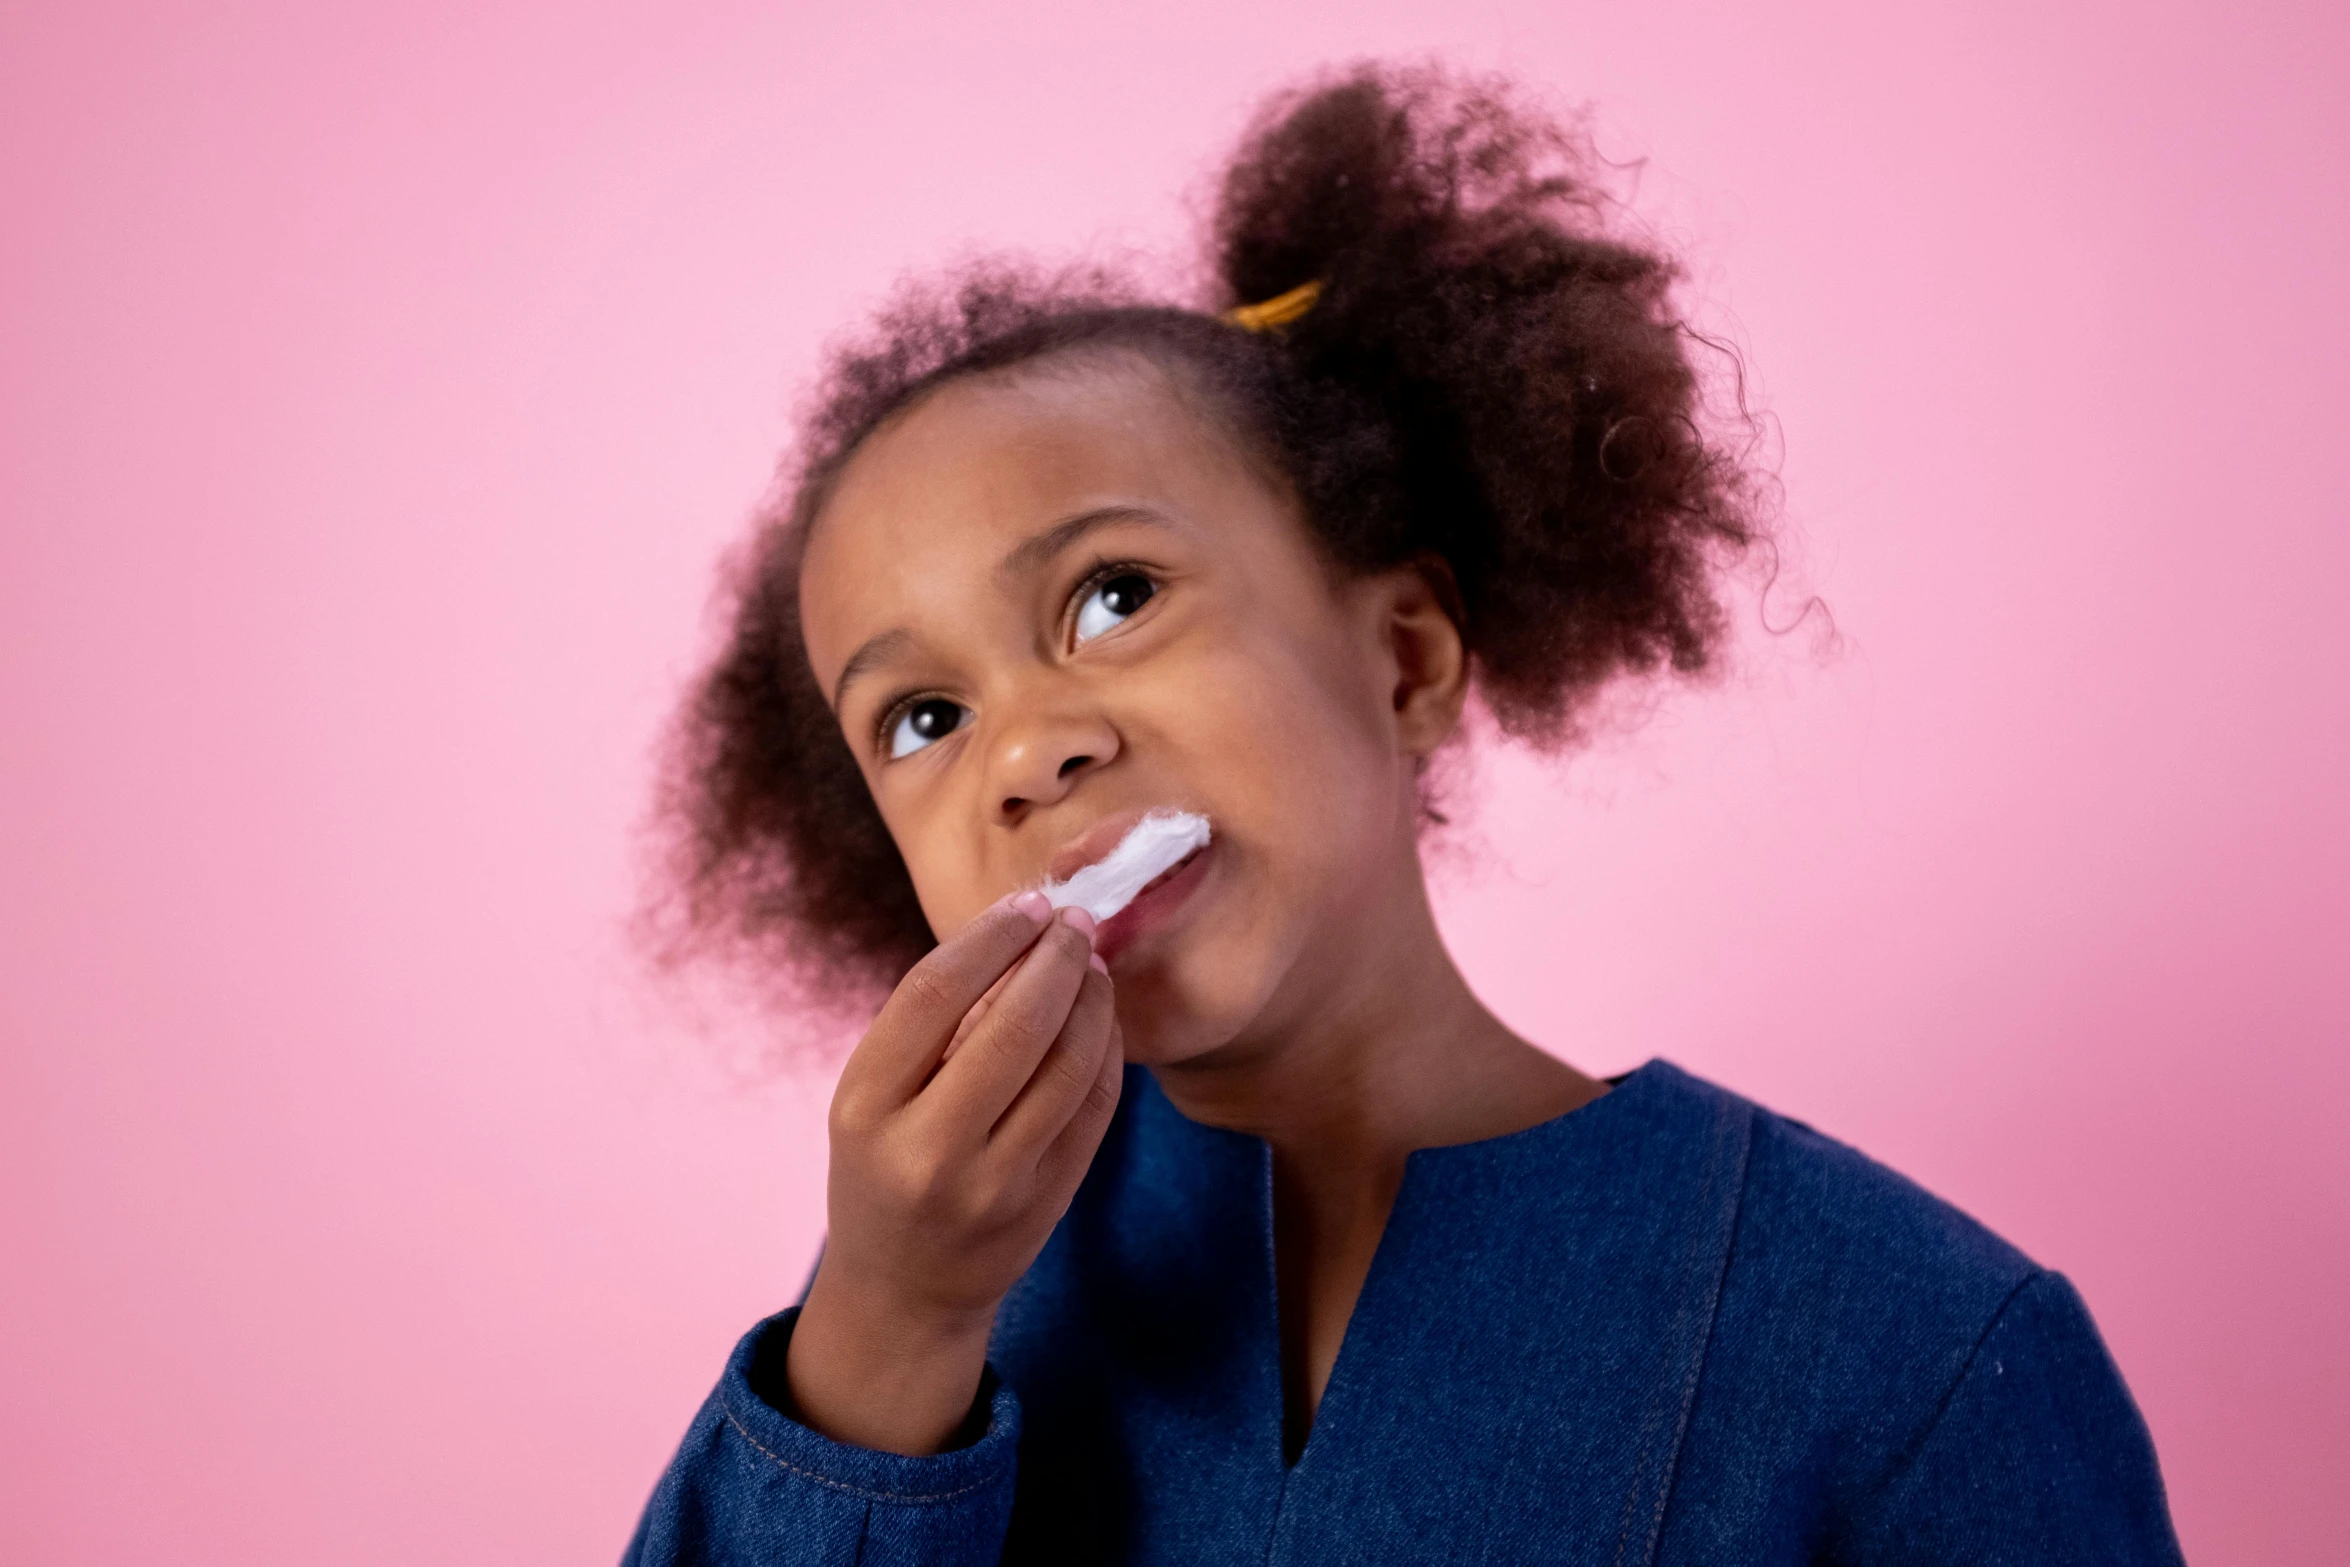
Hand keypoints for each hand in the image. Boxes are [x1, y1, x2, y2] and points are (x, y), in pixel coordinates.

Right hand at [784, 891, 1123, 1454]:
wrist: (905, 1291)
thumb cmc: (883, 1167)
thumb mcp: (871, 1100)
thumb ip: (931, 1028)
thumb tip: (1020, 934)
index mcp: (865, 1109)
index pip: (933, 994)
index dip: (991, 937)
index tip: (1026, 904)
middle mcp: (928, 1149)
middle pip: (1013, 1025)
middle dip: (1056, 958)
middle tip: (1076, 920)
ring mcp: (994, 1183)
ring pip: (1069, 1066)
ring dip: (1093, 1000)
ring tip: (1094, 964)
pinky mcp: (1046, 1203)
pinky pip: (1095, 1108)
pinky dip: (1107, 1051)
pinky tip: (1102, 1019)